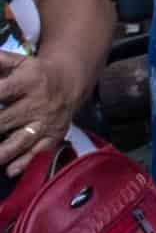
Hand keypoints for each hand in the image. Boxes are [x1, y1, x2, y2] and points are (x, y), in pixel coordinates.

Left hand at [0, 52, 83, 178]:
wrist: (71, 82)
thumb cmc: (36, 72)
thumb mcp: (19, 61)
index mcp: (28, 81)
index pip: (2, 91)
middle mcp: (38, 103)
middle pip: (5, 120)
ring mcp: (46, 122)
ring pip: (20, 141)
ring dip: (1, 152)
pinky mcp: (53, 136)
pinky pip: (38, 153)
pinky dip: (24, 163)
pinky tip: (9, 171)